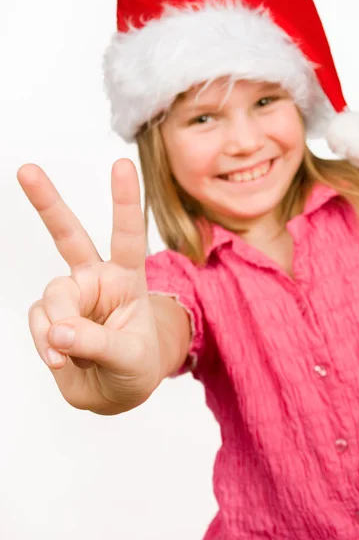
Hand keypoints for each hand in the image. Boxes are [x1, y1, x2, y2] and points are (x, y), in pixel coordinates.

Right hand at [17, 159, 160, 413]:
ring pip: (52, 295)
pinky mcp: (50, 316)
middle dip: (47, 202)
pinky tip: (59, 357)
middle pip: (69, 236)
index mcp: (128, 279)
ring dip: (59, 327)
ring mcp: (72, 297)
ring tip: (71, 354)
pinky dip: (45, 342)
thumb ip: (97, 343)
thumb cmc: (136, 365)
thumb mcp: (130, 358)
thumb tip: (58, 331)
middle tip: (27, 170)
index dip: (125, 201)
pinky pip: (38, 321)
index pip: (128, 236)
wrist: (117, 389)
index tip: (122, 164)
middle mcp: (97, 279)